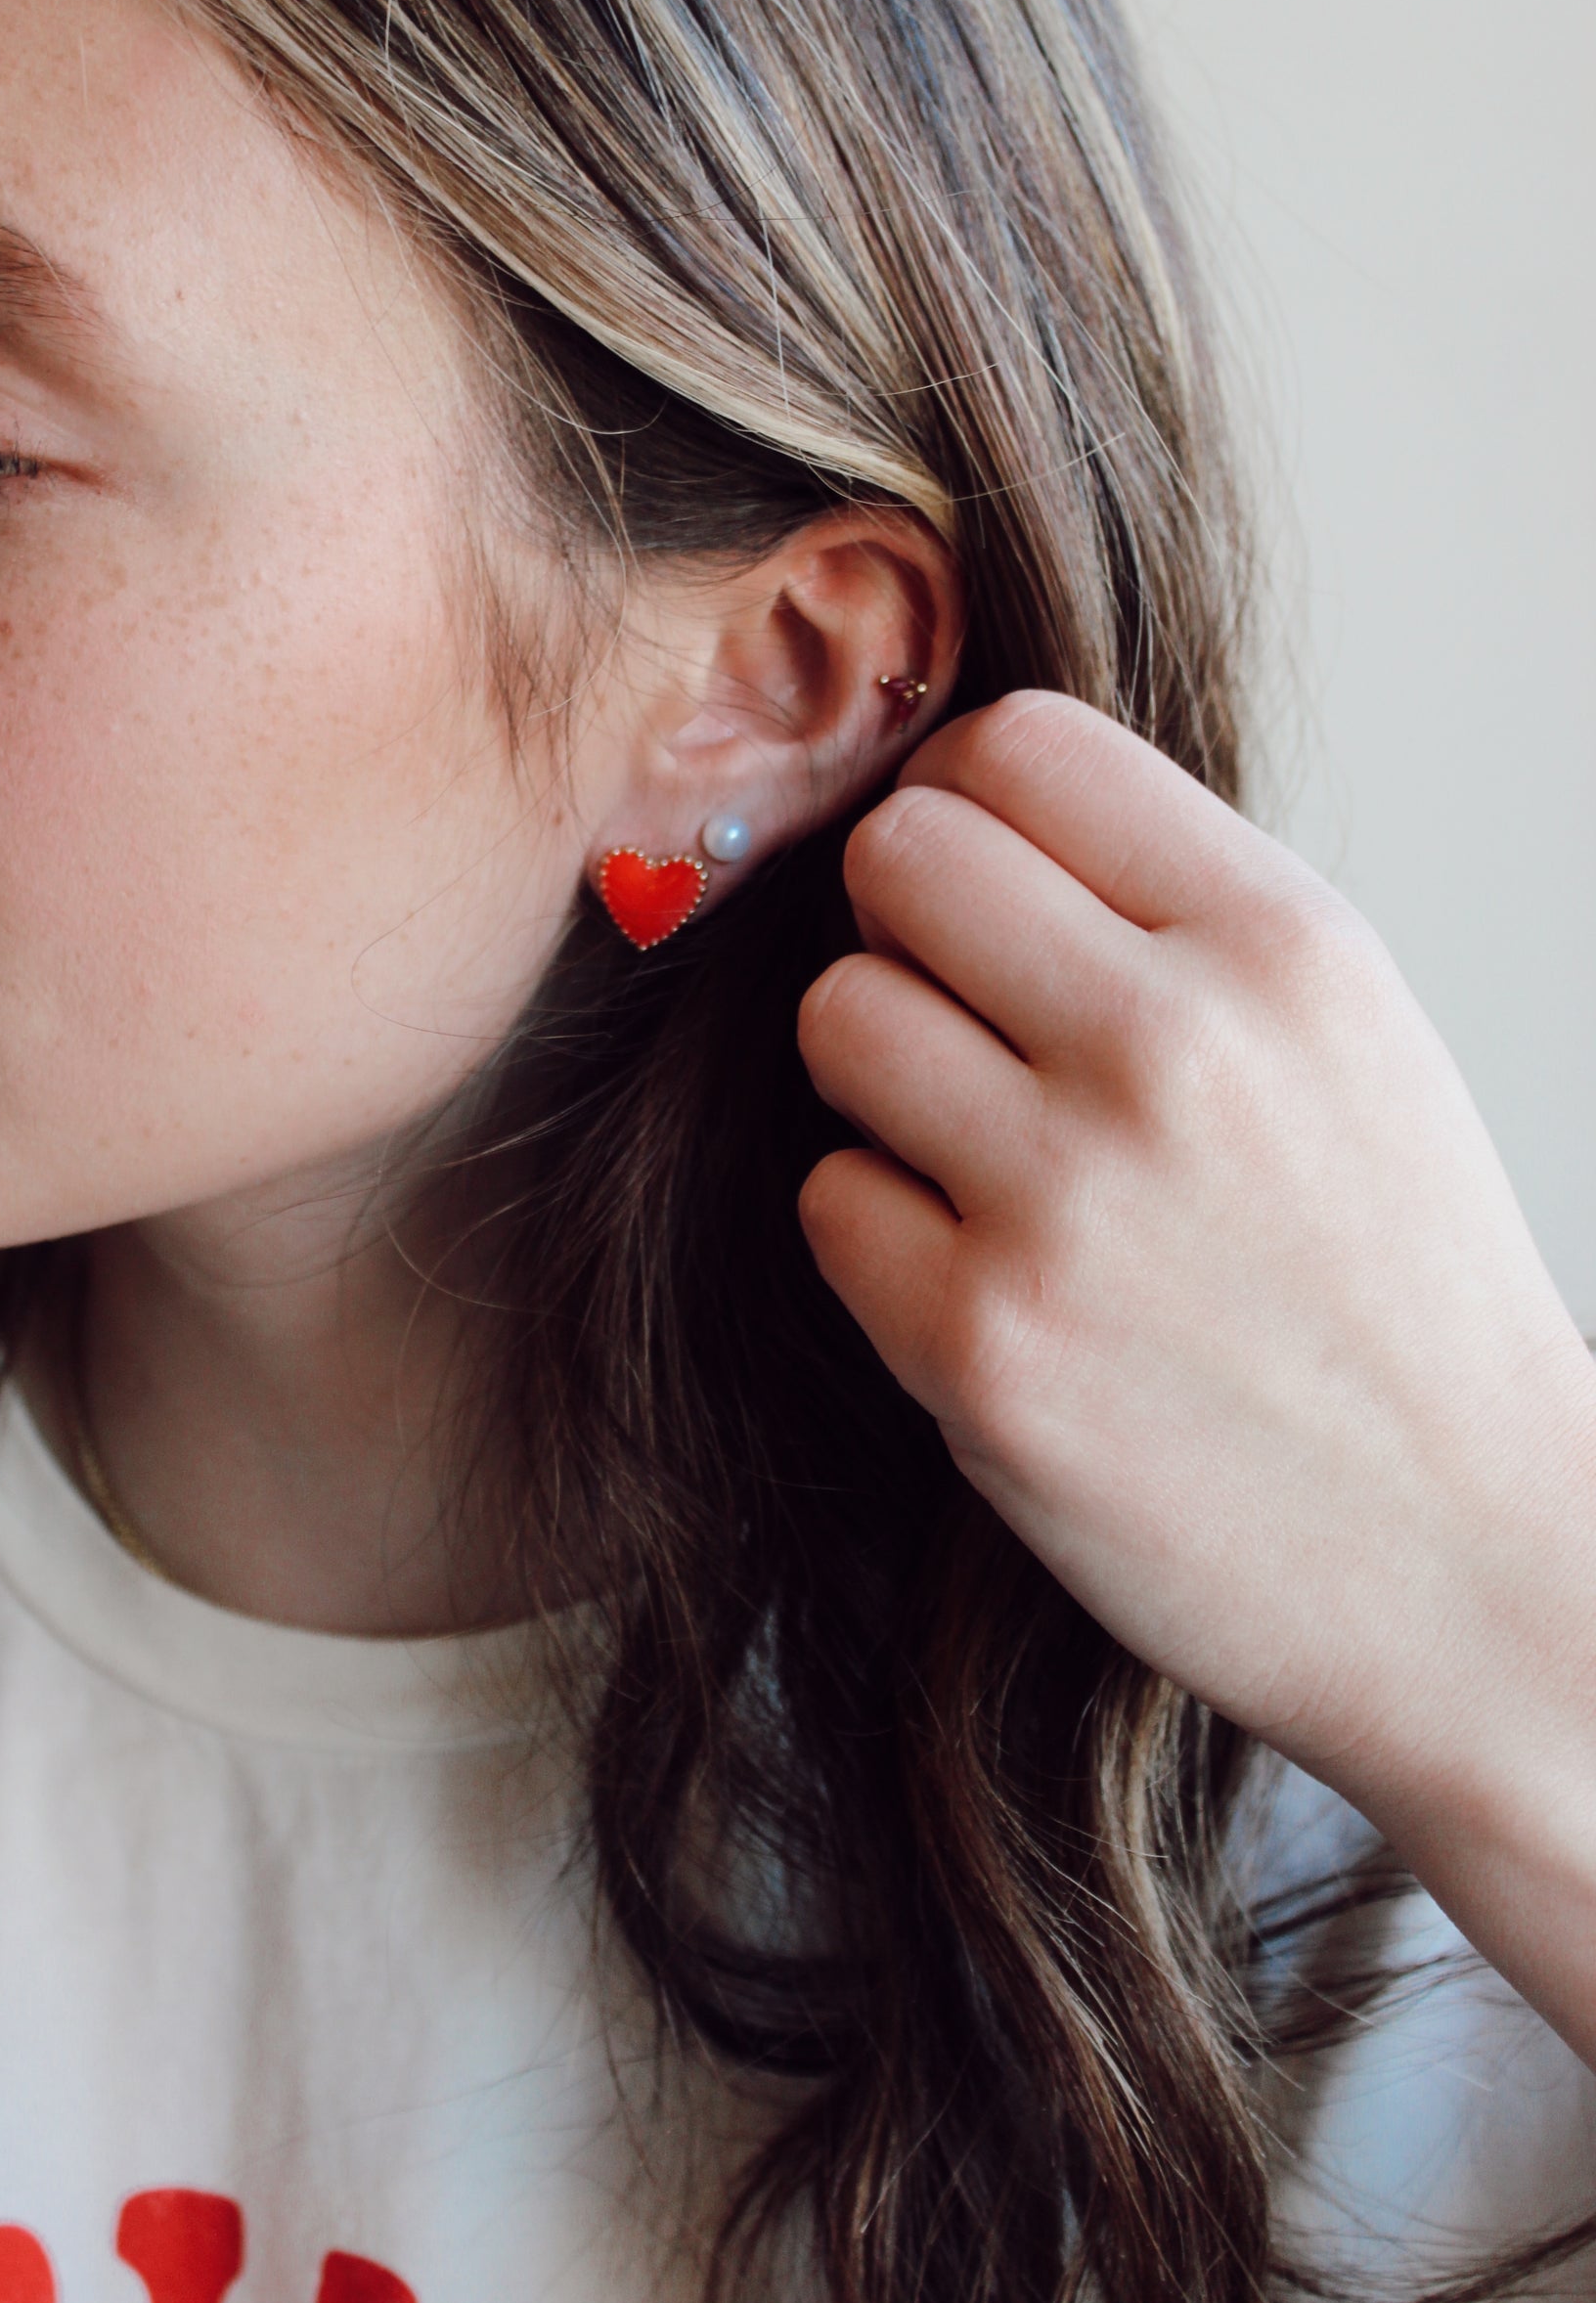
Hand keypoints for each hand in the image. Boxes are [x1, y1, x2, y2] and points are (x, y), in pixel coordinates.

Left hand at [797, 693, 1595, 2050]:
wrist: (1473, 1560)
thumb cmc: (1392, 1286)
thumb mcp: (1349, 1034)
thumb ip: (1173, 905)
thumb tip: (963, 804)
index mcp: (1281, 945)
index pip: (1020, 743)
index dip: (967, 798)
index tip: (981, 882)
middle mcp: (1172, 1046)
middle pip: (897, 854)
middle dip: (906, 927)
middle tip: (962, 1019)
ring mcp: (1066, 1199)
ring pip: (836, 1016)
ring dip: (881, 1083)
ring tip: (978, 1154)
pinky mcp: (981, 1347)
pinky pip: (830, 1198)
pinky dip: (885, 1235)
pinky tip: (988, 1278)